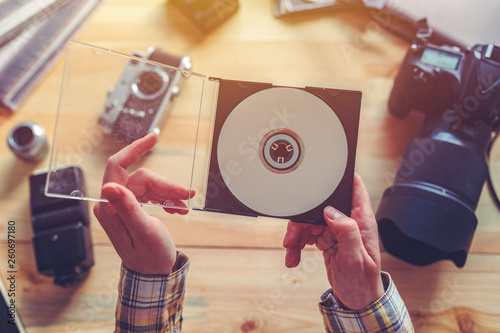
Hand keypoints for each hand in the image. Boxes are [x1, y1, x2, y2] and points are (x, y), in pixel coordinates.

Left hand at [93, 132, 193, 274]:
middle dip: (166, 186)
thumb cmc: (149, 257)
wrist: (153, 274)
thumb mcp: (143, 232)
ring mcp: (124, 205)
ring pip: (150, 185)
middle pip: (143, 178)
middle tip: (188, 194)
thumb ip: (128, 208)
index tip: (154, 137)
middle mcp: (114, 202)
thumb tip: (109, 186)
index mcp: (111, 207)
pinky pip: (153, 194)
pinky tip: (178, 207)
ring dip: (170, 193)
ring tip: (184, 205)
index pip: (118, 166)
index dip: (135, 149)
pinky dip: (168, 198)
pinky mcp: (134, 208)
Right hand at [283, 173, 383, 309]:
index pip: (354, 188)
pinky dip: (298, 245)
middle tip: (292, 237)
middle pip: (321, 206)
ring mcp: (337, 230)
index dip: (340, 176)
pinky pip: (308, 235)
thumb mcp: (355, 259)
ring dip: (297, 235)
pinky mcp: (328, 239)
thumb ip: (347, 232)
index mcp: (361, 220)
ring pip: (310, 221)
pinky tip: (293, 256)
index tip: (321, 172)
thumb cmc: (363, 282)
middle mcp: (349, 221)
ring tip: (290, 252)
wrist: (357, 301)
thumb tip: (331, 211)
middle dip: (302, 220)